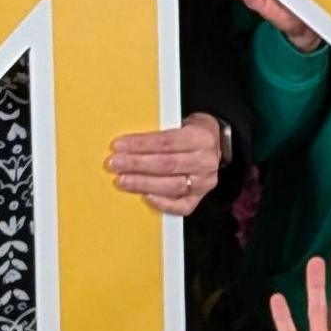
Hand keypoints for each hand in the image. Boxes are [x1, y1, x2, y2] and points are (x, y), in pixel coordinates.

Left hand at [106, 116, 226, 216]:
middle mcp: (205, 161)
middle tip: (114, 164)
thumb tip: (127, 143)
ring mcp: (204, 182)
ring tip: (122, 180)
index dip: (141, 144)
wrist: (215, 145)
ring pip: (171, 186)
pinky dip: (162, 203)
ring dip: (143, 183)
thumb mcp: (180, 123)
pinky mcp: (199, 198)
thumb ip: (159, 132)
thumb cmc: (190, 133)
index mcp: (201, 138)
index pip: (166, 142)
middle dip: (137, 164)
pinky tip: (145, 197)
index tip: (119, 146)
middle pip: (167, 164)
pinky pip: (181, 206)